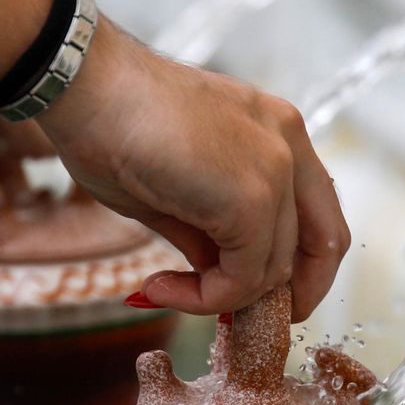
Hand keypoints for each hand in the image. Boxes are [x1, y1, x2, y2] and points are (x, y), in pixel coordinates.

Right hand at [37, 21, 349, 321]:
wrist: (80, 85)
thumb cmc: (109, 123)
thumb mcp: (177, 188)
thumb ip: (211, 231)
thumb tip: (220, 276)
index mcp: (278, 131)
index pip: (317, 213)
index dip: (299, 265)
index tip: (252, 292)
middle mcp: (289, 143)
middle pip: (324, 245)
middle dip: (288, 295)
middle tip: (237, 319)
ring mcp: (276, 169)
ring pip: (276, 269)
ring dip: (222, 296)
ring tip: (164, 290)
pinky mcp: (251, 199)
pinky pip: (244, 278)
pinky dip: (207, 298)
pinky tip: (160, 287)